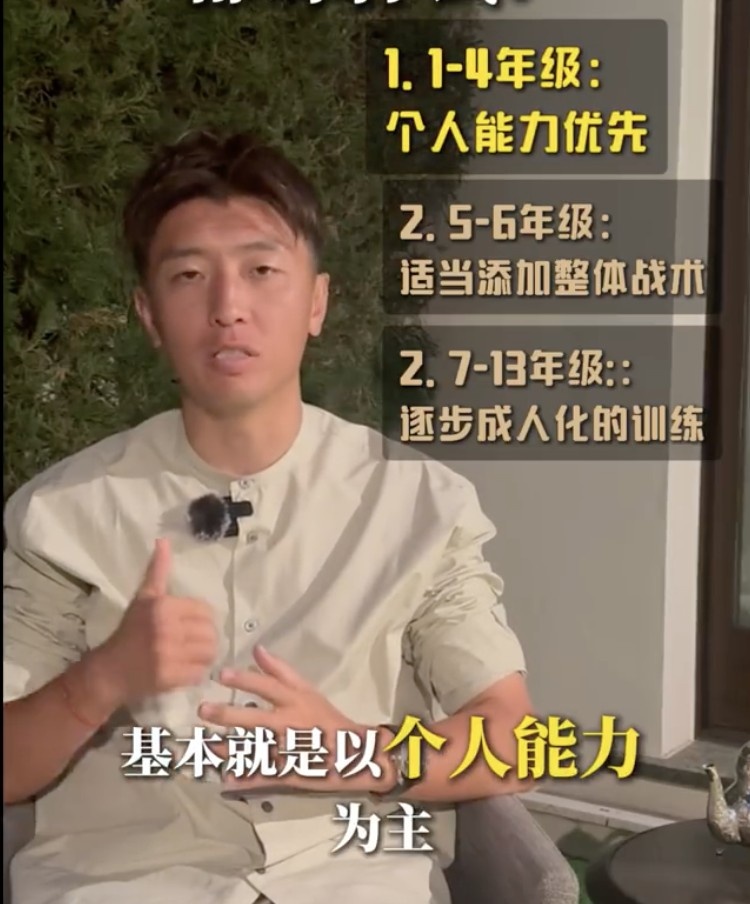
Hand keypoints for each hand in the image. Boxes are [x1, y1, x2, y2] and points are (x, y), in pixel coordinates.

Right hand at [91, 538, 218, 707]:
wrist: (109, 670)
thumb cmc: (129, 631)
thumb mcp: (144, 597)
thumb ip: (157, 571)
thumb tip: (163, 540)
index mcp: (164, 606)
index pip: (205, 611)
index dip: (202, 620)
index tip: (190, 626)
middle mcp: (167, 628)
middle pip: (210, 633)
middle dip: (205, 639)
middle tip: (193, 643)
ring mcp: (169, 655)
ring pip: (209, 653)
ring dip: (204, 656)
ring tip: (192, 656)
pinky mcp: (170, 677)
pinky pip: (199, 673)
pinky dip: (196, 673)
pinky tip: (184, 670)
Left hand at [198, 646, 395, 794]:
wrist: (352, 753)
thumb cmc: (325, 718)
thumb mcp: (307, 690)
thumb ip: (281, 671)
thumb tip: (257, 649)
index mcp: (295, 702)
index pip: (268, 687)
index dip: (245, 680)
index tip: (221, 674)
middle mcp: (289, 725)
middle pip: (256, 719)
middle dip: (228, 715)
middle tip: (204, 709)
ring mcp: (287, 751)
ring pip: (253, 750)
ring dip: (227, 749)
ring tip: (205, 745)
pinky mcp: (287, 773)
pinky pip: (262, 777)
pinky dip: (245, 778)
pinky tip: (226, 778)